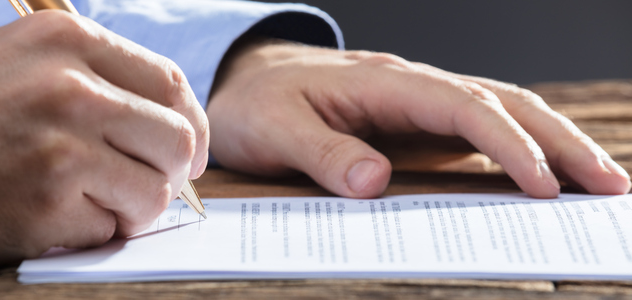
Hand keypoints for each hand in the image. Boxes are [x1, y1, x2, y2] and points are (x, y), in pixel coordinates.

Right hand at [0, 10, 207, 267]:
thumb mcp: (18, 61)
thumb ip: (94, 76)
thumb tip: (164, 115)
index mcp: (67, 41)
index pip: (170, 83)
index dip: (192, 124)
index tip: (188, 152)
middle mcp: (71, 88)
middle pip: (176, 139)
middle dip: (170, 172)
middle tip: (145, 186)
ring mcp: (61, 147)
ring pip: (154, 192)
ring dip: (132, 208)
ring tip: (91, 204)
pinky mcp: (46, 204)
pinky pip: (110, 229)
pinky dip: (93, 232)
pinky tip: (53, 218)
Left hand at [207, 39, 629, 198]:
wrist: (245, 81)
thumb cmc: (256, 103)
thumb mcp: (273, 130)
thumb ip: (320, 153)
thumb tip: (374, 183)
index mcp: (382, 82)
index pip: (463, 106)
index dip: (508, 143)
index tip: (544, 185)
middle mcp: (410, 87)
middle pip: (500, 102)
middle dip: (559, 140)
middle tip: (611, 183)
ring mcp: (416, 104)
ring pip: (498, 111)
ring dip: (551, 142)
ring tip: (598, 180)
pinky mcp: (413, 123)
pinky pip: (475, 131)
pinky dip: (516, 150)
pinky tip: (541, 176)